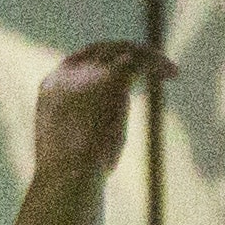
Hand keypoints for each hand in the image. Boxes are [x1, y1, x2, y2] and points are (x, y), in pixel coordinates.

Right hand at [32, 39, 172, 184]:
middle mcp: (69, 74)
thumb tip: (96, 145)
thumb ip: (81, 134)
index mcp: (52, 87)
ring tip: (169, 71)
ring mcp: (90, 74)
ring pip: (124, 52)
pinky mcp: (112, 79)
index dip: (102, 59)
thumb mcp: (69, 148)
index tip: (123, 67)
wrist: (67, 175)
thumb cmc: (68, 175)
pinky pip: (140, 62)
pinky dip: (157, 64)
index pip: (78, 60)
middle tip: (149, 64)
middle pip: (102, 49)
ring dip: (148, 58)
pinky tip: (173, 73)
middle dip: (127, 53)